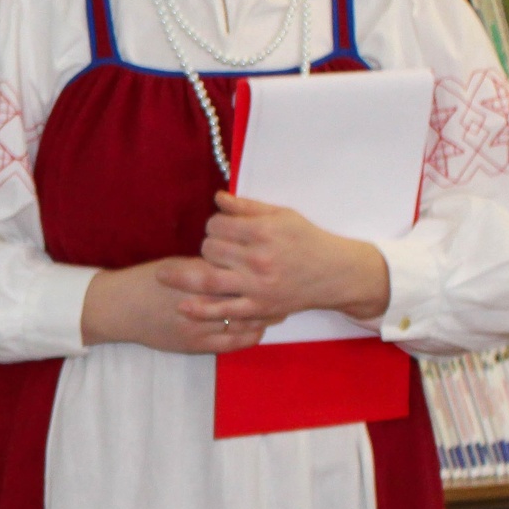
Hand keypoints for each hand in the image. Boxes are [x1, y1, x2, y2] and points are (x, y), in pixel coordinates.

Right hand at [82, 258, 279, 352]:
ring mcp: (199, 326)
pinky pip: (231, 343)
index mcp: (196, 277)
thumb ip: (206, 263)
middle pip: (245, 297)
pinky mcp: (195, 344)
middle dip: (267, 294)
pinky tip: (260, 329)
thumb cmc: (148, 280)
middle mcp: (201, 302)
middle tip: (286, 288)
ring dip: (263, 316)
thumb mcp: (177, 264)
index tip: (274, 265)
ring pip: (242, 322)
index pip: (236, 272)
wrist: (120, 309)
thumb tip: (234, 255)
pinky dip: (249, 336)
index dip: (257, 270)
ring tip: (280, 309)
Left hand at [183, 192, 391, 323]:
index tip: (221, 229)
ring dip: (188, 275)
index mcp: (263, 232)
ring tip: (174, 274)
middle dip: (207, 246)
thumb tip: (218, 198)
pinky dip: (200, 309)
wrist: (335, 273)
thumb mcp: (281, 215)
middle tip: (215, 249)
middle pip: (210, 249)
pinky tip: (183, 305)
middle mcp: (258, 259)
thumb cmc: (307, 240)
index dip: (214, 225)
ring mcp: (257, 286)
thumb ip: (247, 207)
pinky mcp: (259, 308)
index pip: (217, 225)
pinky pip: (223, 310)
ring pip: (208, 277)